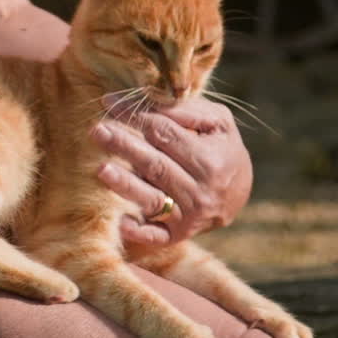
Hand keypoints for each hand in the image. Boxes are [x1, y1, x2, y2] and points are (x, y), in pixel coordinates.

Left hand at [90, 96, 252, 245]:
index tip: (109, 102)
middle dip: (124, 146)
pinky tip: (121, 221)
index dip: (136, 116)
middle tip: (98, 130)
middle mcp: (200, 190)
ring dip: (125, 185)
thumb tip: (148, 100)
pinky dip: (138, 231)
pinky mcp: (177, 234)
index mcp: (210, 160)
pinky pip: (155, 236)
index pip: (165, 133)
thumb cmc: (222, 149)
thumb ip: (188, 111)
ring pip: (151, 198)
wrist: (239, 194)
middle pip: (155, 164)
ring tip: (102, 169)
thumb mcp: (218, 124)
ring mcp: (188, 215)